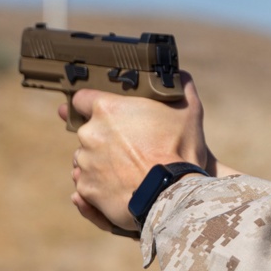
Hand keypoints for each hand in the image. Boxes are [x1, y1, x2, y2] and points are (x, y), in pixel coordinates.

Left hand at [59, 72, 215, 232]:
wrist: (174, 195)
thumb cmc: (181, 150)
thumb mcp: (189, 110)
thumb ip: (181, 87)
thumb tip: (179, 75)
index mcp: (107, 109)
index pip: (81, 99)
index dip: (90, 104)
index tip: (99, 111)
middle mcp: (90, 134)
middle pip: (87, 131)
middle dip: (103, 137)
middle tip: (129, 146)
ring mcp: (86, 163)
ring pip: (86, 158)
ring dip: (100, 161)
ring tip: (127, 170)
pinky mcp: (87, 189)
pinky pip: (87, 184)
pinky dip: (100, 185)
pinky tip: (121, 187)